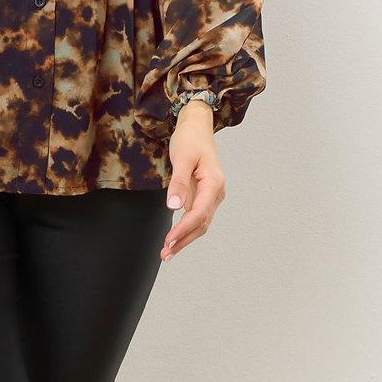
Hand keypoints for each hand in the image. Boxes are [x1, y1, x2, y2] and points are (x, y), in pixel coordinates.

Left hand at [161, 104, 225, 259]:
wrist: (196, 127)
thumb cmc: (190, 139)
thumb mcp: (182, 158)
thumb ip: (179, 183)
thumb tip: (174, 206)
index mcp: (214, 184)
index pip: (198, 214)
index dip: (183, 230)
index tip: (168, 241)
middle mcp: (216, 192)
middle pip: (201, 224)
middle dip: (183, 240)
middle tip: (165, 254)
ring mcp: (211, 195)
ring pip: (200, 223)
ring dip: (184, 238)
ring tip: (167, 252)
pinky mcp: (204, 196)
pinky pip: (196, 217)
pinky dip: (185, 229)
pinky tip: (174, 238)